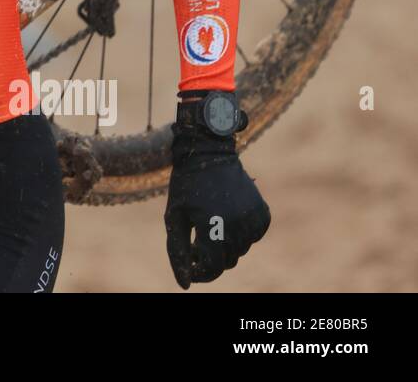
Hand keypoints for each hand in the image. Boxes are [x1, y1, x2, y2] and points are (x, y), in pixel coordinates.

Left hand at [164, 122, 270, 288]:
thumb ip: (178, 253)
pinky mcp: (263, 214)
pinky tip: (226, 216)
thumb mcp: (174, 218)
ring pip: (240, 251)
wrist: (208, 154)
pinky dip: (240, 234)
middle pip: (226, 261)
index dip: (200, 273)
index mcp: (212, 224)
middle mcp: (237, 223)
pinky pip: (252, 238)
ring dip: (224, 245)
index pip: (212, 267)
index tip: (190, 268)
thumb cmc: (186, 187)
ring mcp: (253, 218)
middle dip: (210, 257)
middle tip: (196, 242)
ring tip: (209, 226)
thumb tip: (185, 285)